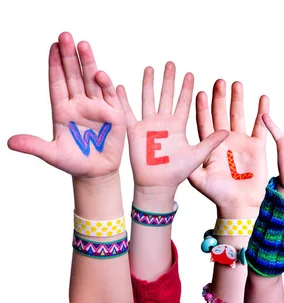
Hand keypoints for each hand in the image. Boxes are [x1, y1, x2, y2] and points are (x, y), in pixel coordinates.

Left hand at [8, 32, 124, 177]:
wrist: (96, 172)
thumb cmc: (73, 162)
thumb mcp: (51, 154)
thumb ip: (33, 145)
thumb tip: (10, 142)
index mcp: (62, 109)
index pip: (58, 82)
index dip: (55, 65)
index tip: (52, 46)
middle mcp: (79, 104)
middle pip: (74, 75)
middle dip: (70, 56)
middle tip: (66, 36)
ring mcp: (97, 107)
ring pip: (91, 80)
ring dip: (88, 63)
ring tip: (83, 45)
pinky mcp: (114, 114)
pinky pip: (109, 96)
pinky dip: (105, 85)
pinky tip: (99, 74)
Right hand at [117, 62, 227, 193]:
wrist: (158, 185)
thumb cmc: (177, 173)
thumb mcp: (197, 155)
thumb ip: (211, 142)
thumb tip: (228, 131)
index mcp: (178, 126)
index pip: (183, 102)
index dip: (186, 88)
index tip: (190, 73)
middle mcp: (163, 122)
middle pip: (166, 95)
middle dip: (168, 79)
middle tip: (171, 63)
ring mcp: (147, 125)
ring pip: (148, 99)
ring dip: (148, 84)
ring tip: (150, 68)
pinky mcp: (134, 132)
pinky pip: (127, 113)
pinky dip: (123, 100)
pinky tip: (120, 86)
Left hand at [189, 80, 268, 214]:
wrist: (240, 205)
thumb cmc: (218, 194)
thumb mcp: (199, 179)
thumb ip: (191, 163)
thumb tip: (179, 148)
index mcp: (210, 146)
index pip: (204, 122)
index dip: (202, 108)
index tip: (201, 92)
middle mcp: (225, 140)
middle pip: (221, 114)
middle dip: (220, 97)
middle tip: (219, 81)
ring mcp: (241, 141)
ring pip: (238, 115)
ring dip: (237, 99)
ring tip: (236, 84)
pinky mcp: (257, 146)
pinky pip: (260, 126)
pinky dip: (261, 112)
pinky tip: (262, 98)